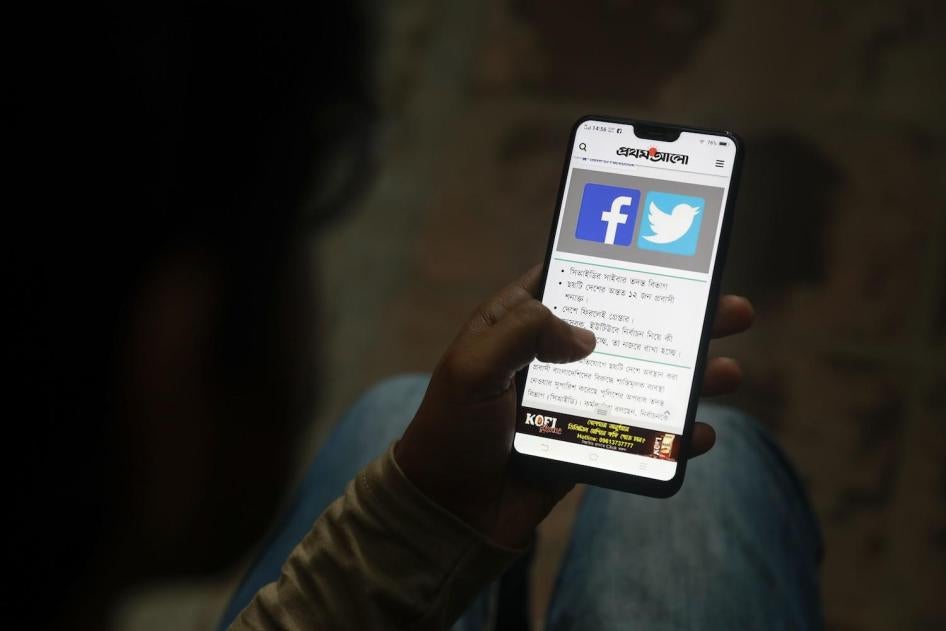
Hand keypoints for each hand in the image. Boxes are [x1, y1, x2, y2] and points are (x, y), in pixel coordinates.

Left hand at [395, 265, 752, 546]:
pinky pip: (638, 432)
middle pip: (625, 326)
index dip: (617, 261)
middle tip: (730, 308)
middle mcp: (552, 356)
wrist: (447, 511)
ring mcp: (575, 399)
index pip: (574, 278)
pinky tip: (701, 433)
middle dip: (678, 316)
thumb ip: (521, 334)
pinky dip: (672, 434)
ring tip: (729, 372)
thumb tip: (586, 336)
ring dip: (688, 374)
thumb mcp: (471, 368)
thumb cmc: (449, 430)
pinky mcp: (587, 442)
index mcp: (518, 324)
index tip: (667, 248)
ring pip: (642, 377)